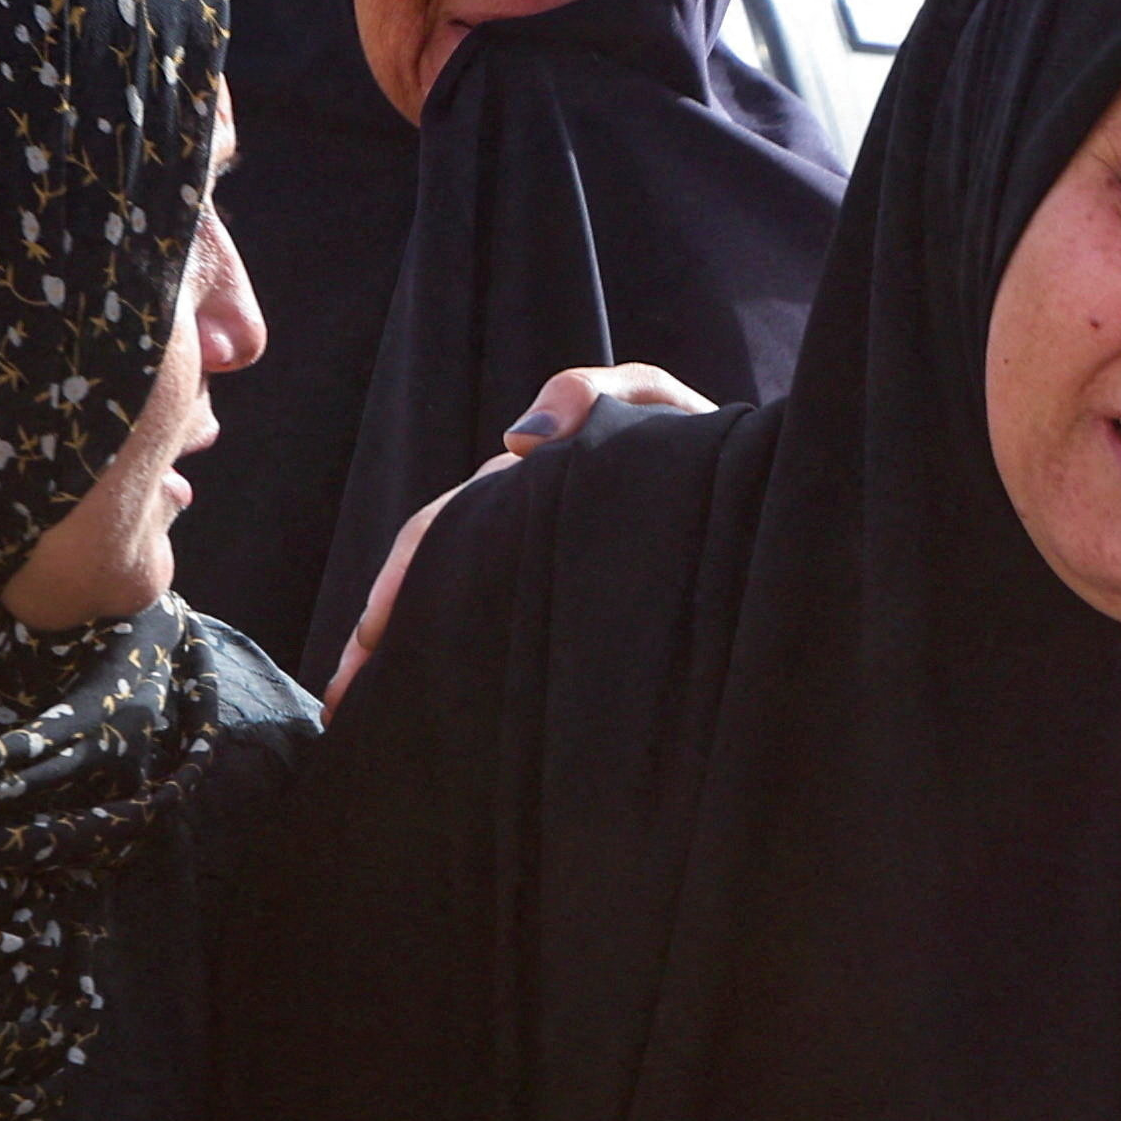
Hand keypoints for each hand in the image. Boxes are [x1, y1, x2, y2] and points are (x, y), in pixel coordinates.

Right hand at [324, 368, 719, 705]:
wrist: (776, 500)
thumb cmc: (714, 447)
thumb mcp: (658, 406)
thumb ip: (595, 397)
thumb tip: (517, 442)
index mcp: (531, 492)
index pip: (444, 532)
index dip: (401, 582)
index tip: (368, 639)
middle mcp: (527, 536)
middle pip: (436, 584)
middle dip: (382, 638)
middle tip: (343, 700)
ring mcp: (551, 577)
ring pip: (464, 618)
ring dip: (411, 663)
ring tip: (366, 719)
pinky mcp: (584, 622)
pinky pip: (510, 649)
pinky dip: (465, 674)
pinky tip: (436, 723)